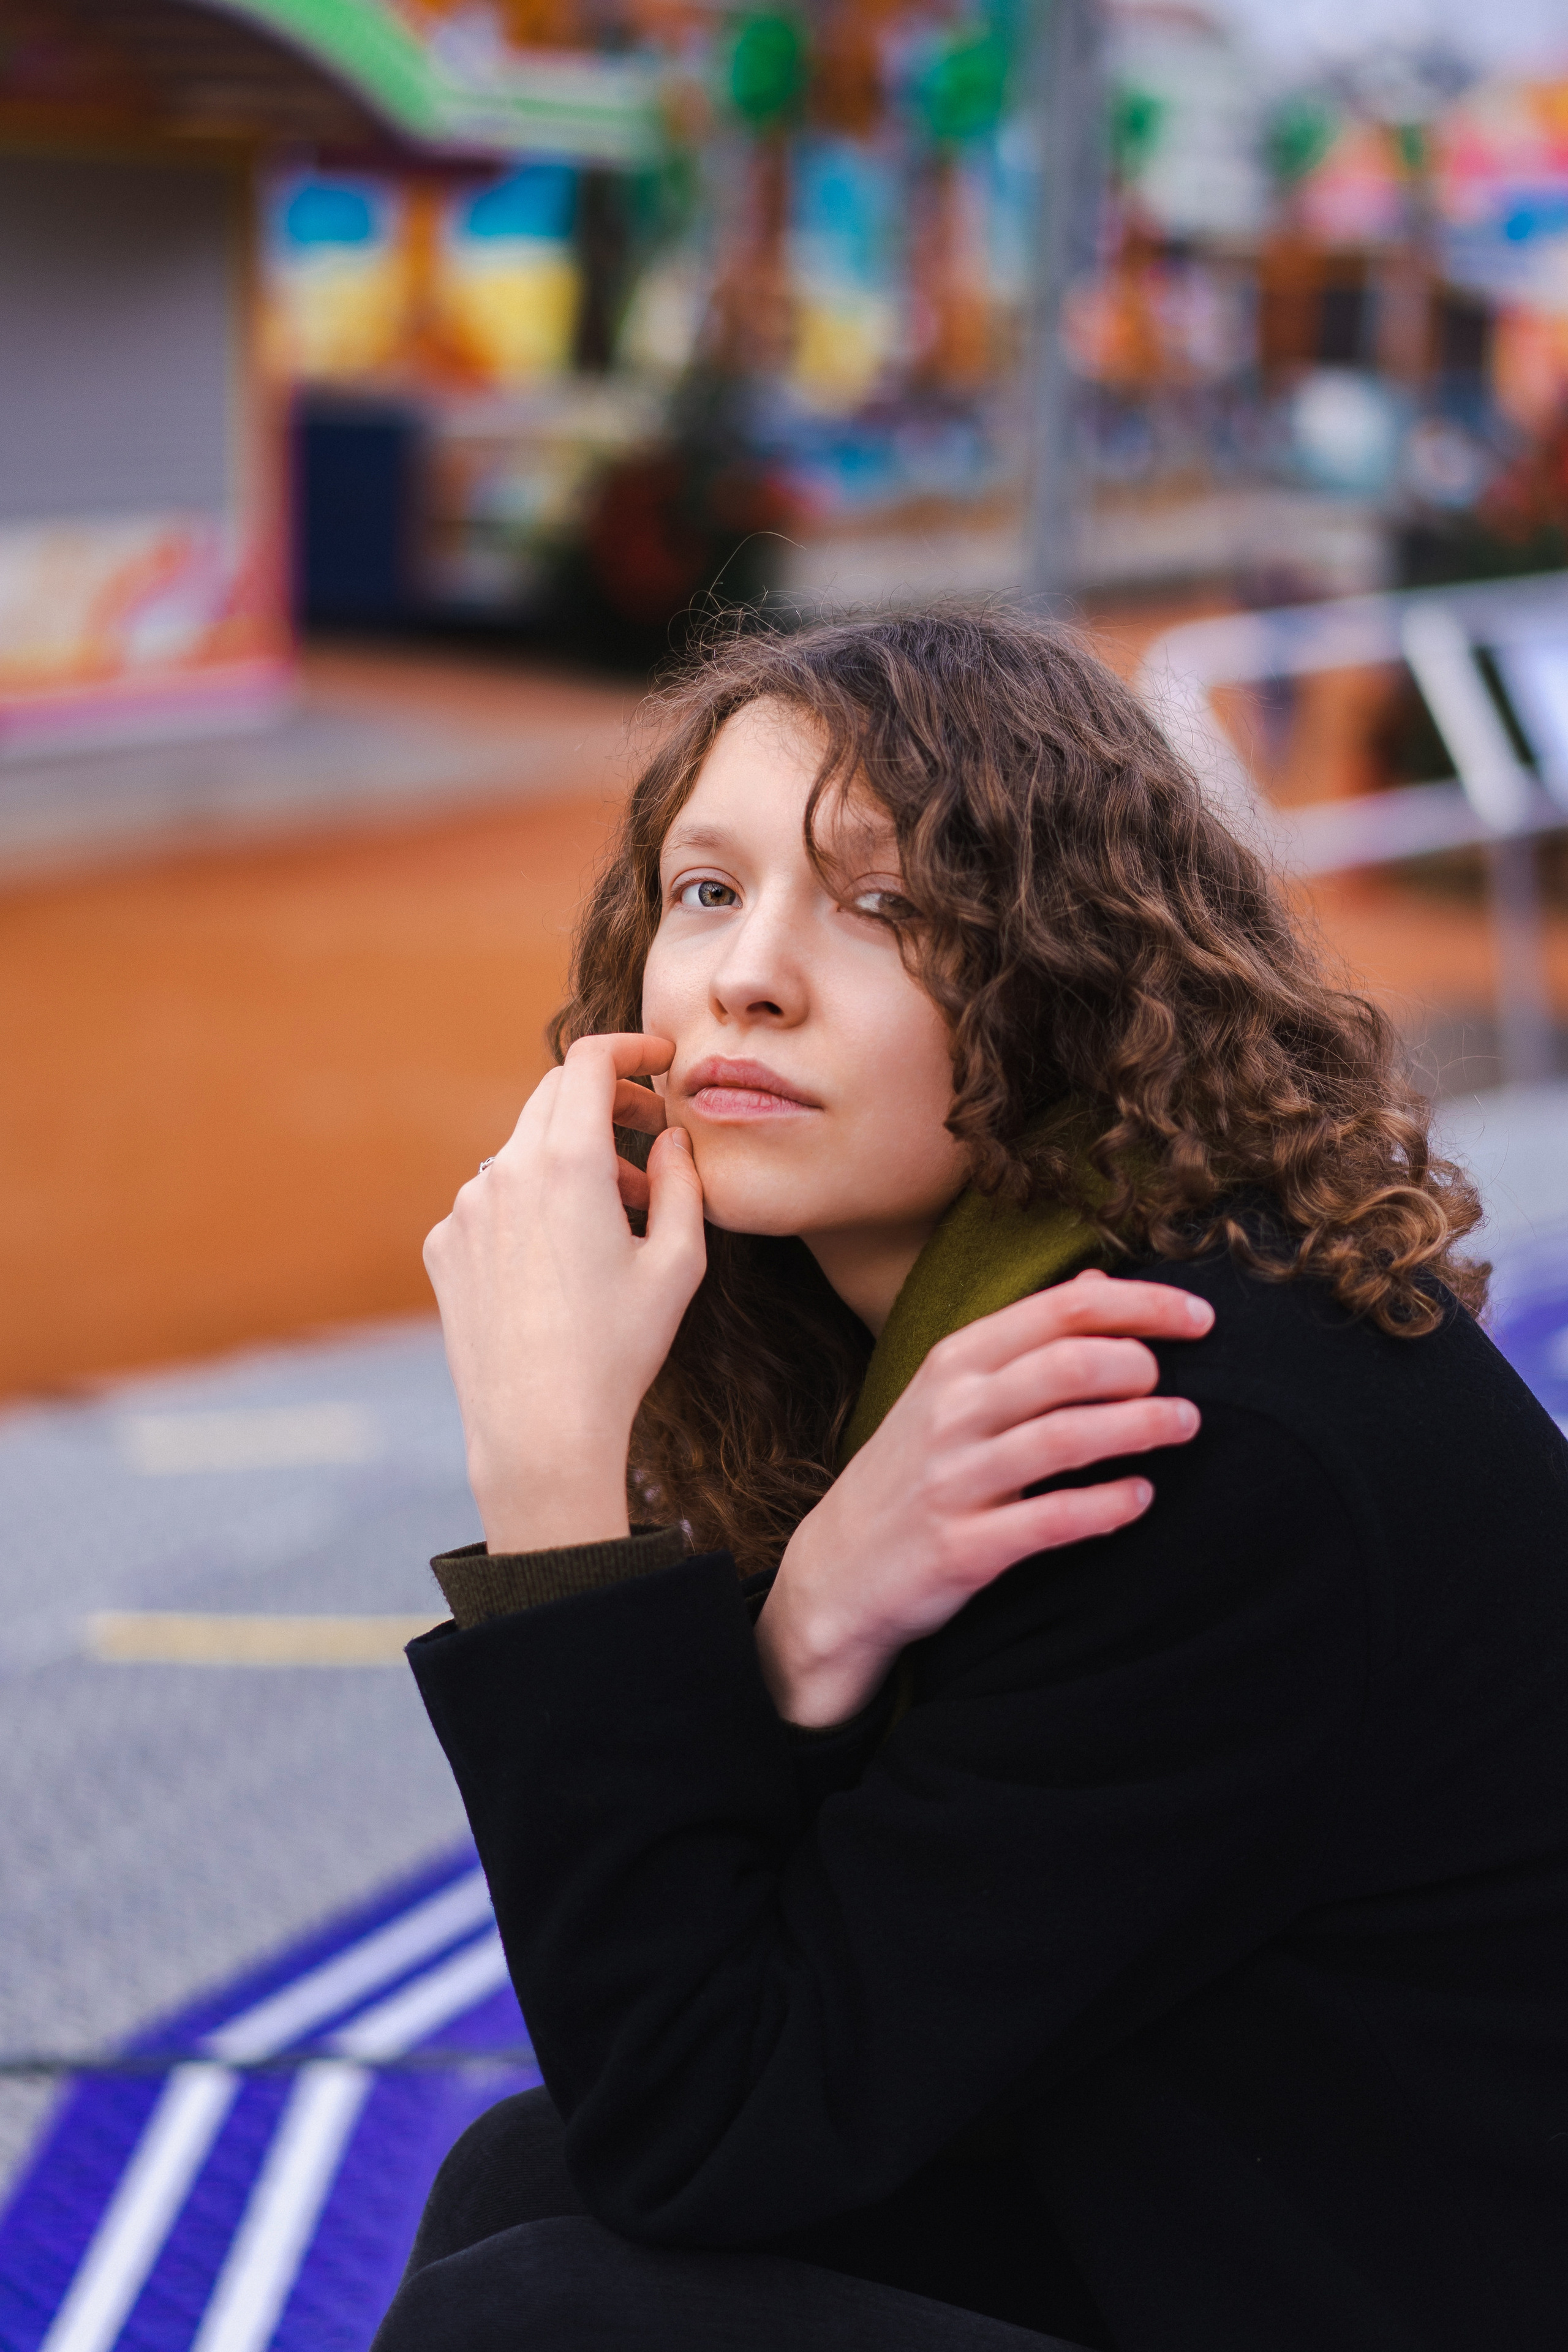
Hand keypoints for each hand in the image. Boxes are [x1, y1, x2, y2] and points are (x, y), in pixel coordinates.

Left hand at [423, 1034, 705, 1553]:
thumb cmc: (619, 1348)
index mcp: (567, 1161)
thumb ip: (682, 1183)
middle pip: (553, 1097)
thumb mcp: (677, 1262)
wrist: (539, 1427)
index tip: (659, 1060)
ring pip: (522, 1153)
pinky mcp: (445, 1246)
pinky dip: (530, 1207)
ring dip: (570, 1163)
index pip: (589, 1062)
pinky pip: (492, 1202)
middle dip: (606, 1102)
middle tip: (648, 1132)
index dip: (629, 1048)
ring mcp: (466, 1208)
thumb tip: (670, 1139)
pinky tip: (561, 1263)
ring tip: (614, 1218)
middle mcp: (504, 1170)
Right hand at [755, 1269, 1213, 1725]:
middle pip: (1067, 1364)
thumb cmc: (915, 1471)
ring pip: (1064, 1437)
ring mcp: (954, 1479)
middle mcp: (952, 1411)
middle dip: (1139, 1366)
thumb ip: (1026, 1338)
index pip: (1061, 1309)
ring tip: (1184, 1427)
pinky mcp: (960, 1547)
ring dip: (1139, 1428)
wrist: (838, 1572)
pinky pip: (1048, 1520)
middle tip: (1177, 1387)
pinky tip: (1140, 1499)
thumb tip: (1099, 1282)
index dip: (1141, 1305)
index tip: (1200, 1319)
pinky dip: (1105, 1507)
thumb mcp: (952, 1390)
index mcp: (956, 1361)